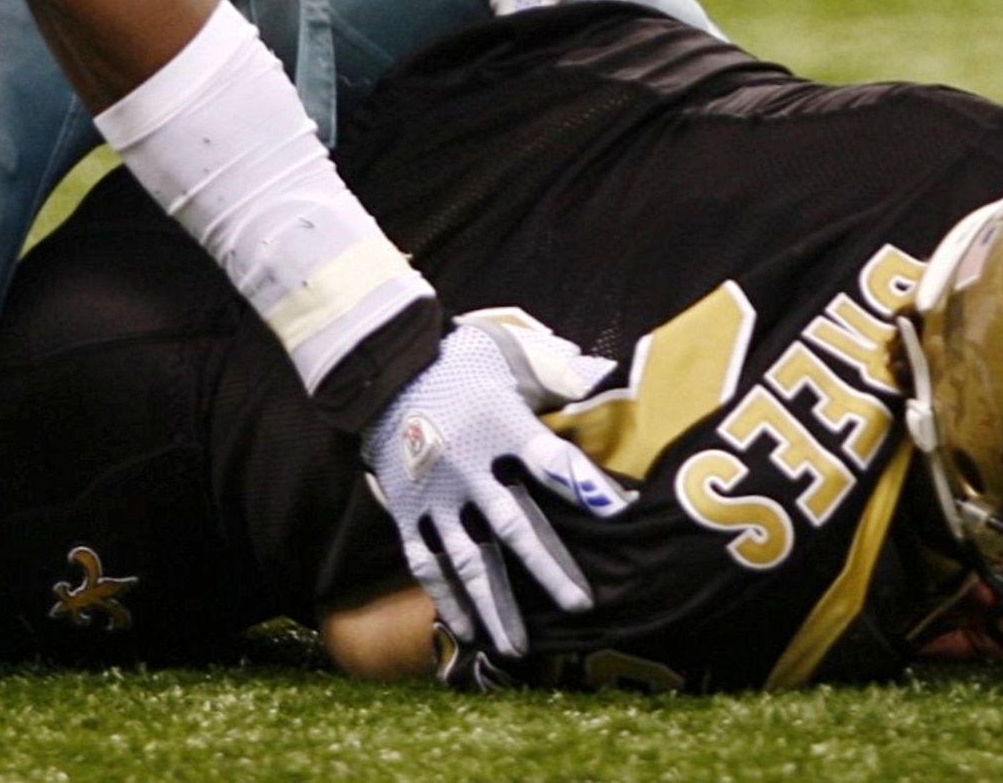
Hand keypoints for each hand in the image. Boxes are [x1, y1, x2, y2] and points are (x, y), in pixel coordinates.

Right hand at [362, 316, 629, 655]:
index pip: (554, 462)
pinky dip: (443, 596)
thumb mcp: (506, 356)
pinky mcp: (407, 510)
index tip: (621, 514)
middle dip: (549, 568)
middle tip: (580, 606)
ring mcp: (436, 493)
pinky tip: (464, 629)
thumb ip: (554, 376)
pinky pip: (426, 561)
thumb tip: (605, 381)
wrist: (381, 369)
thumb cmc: (457, 362)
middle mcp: (471, 466)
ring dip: (495, 603)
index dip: (588, 488)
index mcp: (503, 425)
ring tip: (518, 647)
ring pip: (468, 557)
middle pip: (516, 525)